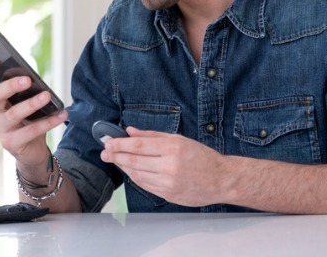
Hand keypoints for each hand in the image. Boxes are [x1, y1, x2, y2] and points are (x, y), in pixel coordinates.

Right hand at [0, 65, 66, 166]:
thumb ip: (26, 90)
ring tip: (47, 96)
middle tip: (28, 79)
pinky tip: (62, 115)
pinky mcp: (11, 143)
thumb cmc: (29, 119)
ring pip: (14, 114)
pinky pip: (31, 131)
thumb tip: (35, 79)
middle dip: (11, 85)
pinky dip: (48, 122)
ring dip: (32, 104)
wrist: (33, 149)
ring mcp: (0, 129)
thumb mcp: (26, 102)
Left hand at [101, 128, 226, 206]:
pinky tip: (130, 170)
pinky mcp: (167, 195)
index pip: (138, 146)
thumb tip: (131, 131)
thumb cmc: (202, 157)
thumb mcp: (180, 139)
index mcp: (173, 148)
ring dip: (123, 167)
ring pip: (136, 175)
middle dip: (116, 155)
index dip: (120, 144)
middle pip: (134, 161)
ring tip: (115, 159)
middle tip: (105, 151)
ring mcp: (168, 182)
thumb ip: (153, 136)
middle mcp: (169, 166)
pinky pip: (144, 185)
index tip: (108, 141)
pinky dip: (134, 177)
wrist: (221, 180)